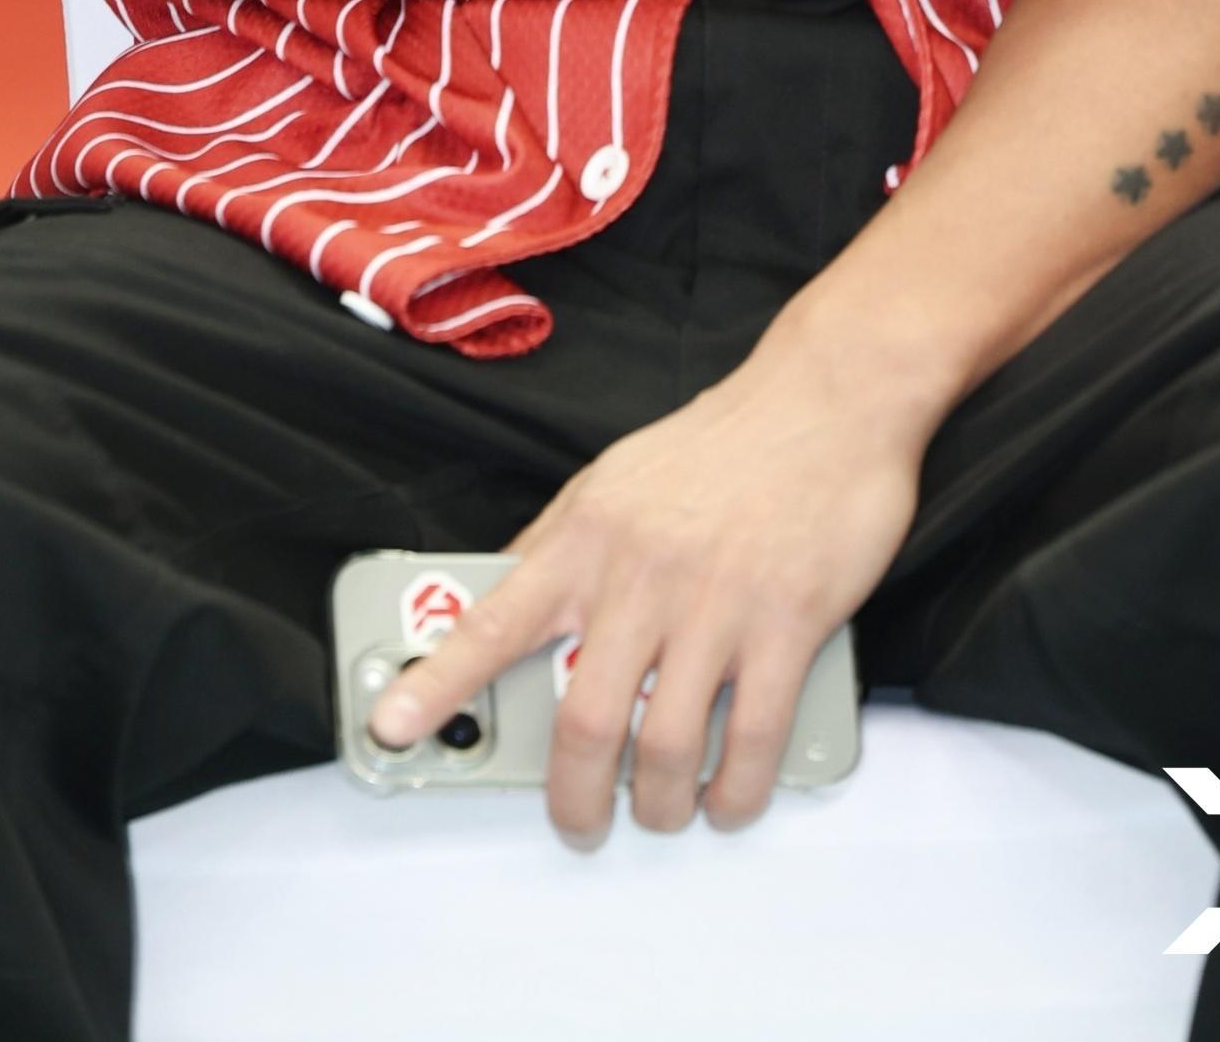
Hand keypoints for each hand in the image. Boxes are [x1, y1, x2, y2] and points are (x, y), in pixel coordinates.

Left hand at [363, 349, 921, 843]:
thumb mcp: (616, 480)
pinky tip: (728, 798)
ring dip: (661, 806)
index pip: (493, 620)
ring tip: (663, 812)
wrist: (829, 395)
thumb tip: (502, 603)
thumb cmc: (722, 442)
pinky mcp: (789, 624)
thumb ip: (560, 547)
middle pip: (586, 723)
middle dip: (576, 799)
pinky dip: (735, 792)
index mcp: (588, 536)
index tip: (391, 727)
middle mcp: (642, 575)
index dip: (437, 684)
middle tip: (580, 824)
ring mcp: (717, 603)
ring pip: (668, 748)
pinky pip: (752, 741)